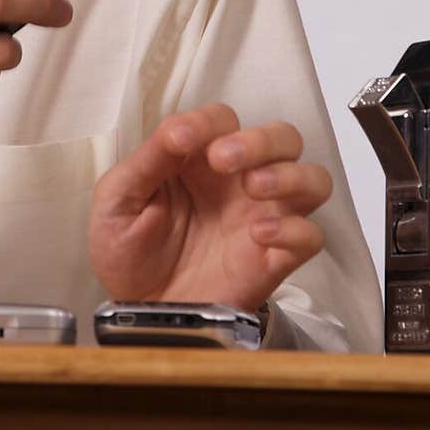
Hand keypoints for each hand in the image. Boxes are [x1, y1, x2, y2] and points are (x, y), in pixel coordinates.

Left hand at [88, 103, 331, 310]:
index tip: (181, 140)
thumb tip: (176, 130)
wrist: (137, 310)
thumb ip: (145, 162)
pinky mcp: (275, 258)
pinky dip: (294, 230)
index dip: (206, 122)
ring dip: (289, 176)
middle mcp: (239, 182)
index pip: (222, 120)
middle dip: (259, 140)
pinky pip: (311, 236)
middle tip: (223, 159)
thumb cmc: (127, 251)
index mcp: (200, 160)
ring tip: (253, 188)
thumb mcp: (117, 201)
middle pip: (282, 138)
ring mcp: (262, 217)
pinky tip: (260, 233)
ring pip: (313, 180)